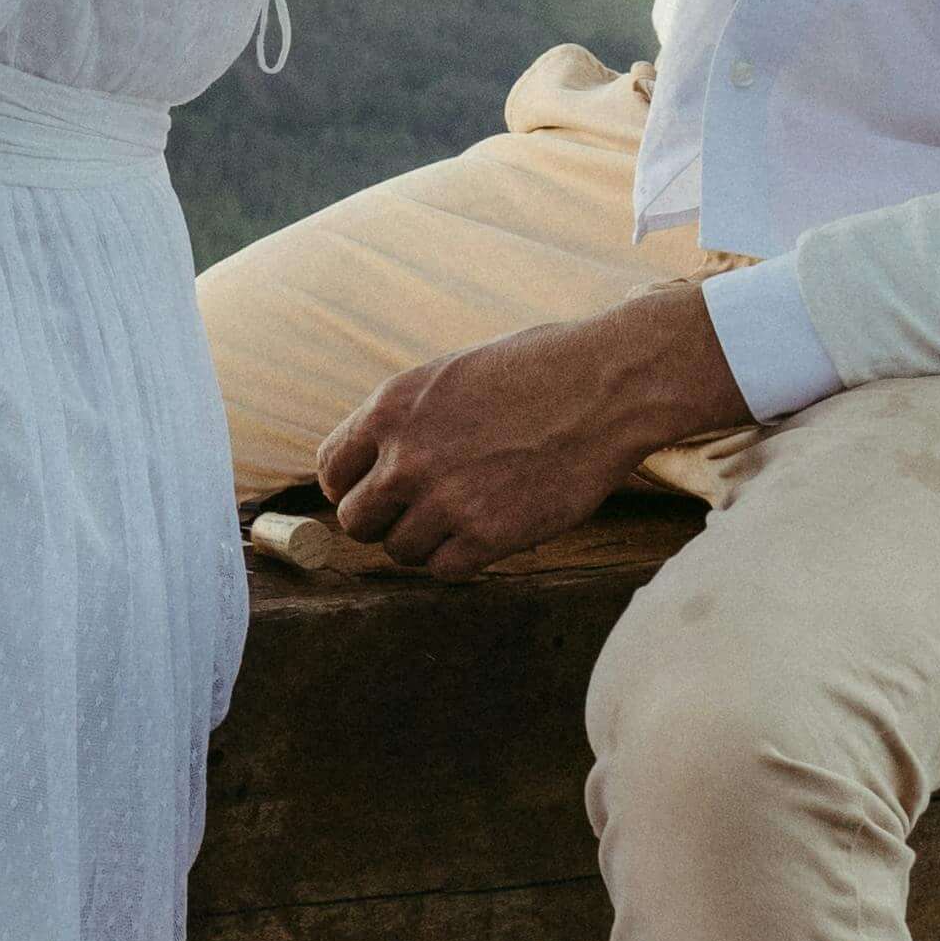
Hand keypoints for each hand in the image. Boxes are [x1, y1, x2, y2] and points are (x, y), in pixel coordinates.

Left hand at [302, 290, 751, 572]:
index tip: (376, 491)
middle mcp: (407, 457)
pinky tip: (484, 534)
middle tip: (418, 512)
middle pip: (357, 521)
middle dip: (383, 520)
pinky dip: (459, 559)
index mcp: (391, 408)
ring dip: (424, 542)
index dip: (352, 486)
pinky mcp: (488, 534)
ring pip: (399, 551)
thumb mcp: (451, 374)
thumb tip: (375, 460)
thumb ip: (406, 419)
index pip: (332, 471)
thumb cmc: (538, 370)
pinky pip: (444, 570)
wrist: (607, 386)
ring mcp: (446, 500)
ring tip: (460, 519)